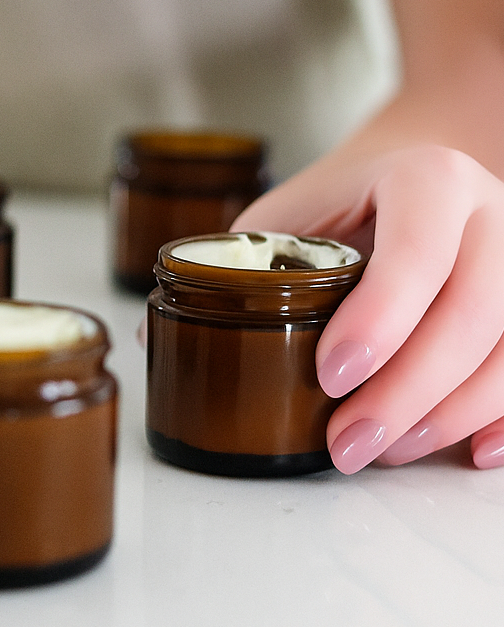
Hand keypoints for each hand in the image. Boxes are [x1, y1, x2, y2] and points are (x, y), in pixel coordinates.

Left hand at [233, 144, 503, 472]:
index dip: (381, 320)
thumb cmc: (342, 202)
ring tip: (383, 452)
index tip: (330, 378)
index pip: (419, 250)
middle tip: (346, 446)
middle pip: (477, 310)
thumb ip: (236, 268)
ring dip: (451, 413)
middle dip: (408, 391)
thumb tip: (157, 340)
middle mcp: (493, 211)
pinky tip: (468, 453)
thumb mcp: (283, 217)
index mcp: (425, 180)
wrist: (420, 172)